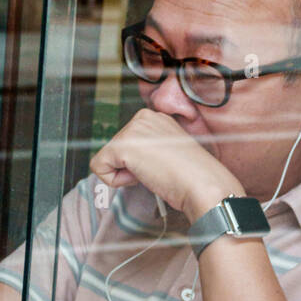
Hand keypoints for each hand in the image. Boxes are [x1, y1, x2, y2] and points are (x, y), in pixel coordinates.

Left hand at [90, 109, 240, 222]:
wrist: (201, 183)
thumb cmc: (192, 175)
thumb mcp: (167, 152)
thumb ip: (147, 149)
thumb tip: (129, 161)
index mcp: (155, 117)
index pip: (127, 143)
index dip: (140, 162)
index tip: (162, 165)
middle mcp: (142, 117)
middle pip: (114, 150)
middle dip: (130, 167)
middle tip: (157, 170)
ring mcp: (131, 129)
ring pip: (106, 159)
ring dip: (126, 174)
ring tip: (153, 172)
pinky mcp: (121, 145)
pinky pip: (99, 168)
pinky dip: (115, 181)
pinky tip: (141, 176)